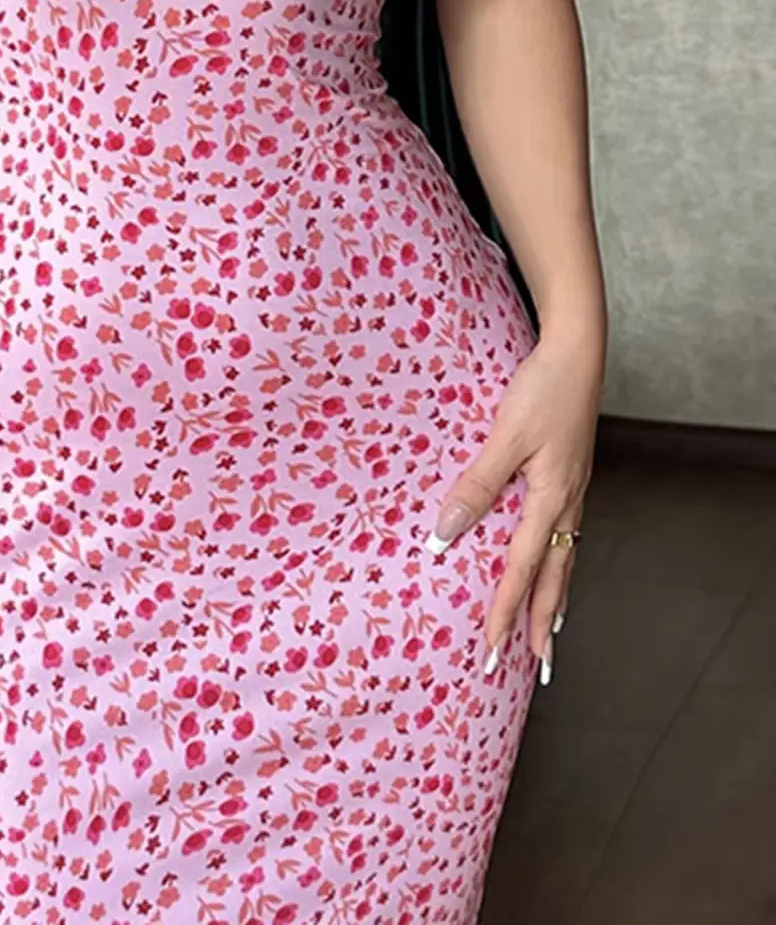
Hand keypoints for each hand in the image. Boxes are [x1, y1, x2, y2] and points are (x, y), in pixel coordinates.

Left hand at [425, 331, 603, 681]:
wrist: (577, 355)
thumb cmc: (542, 391)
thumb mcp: (506, 437)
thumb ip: (477, 487)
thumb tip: (446, 536)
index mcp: (552, 500)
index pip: (521, 570)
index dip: (505, 613)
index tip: (492, 651)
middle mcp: (568, 503)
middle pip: (554, 578)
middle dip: (541, 624)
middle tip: (539, 668)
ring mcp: (574, 491)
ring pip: (565, 558)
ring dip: (555, 598)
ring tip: (550, 632)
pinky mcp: (572, 476)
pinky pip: (566, 535)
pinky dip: (560, 563)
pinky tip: (553, 562)